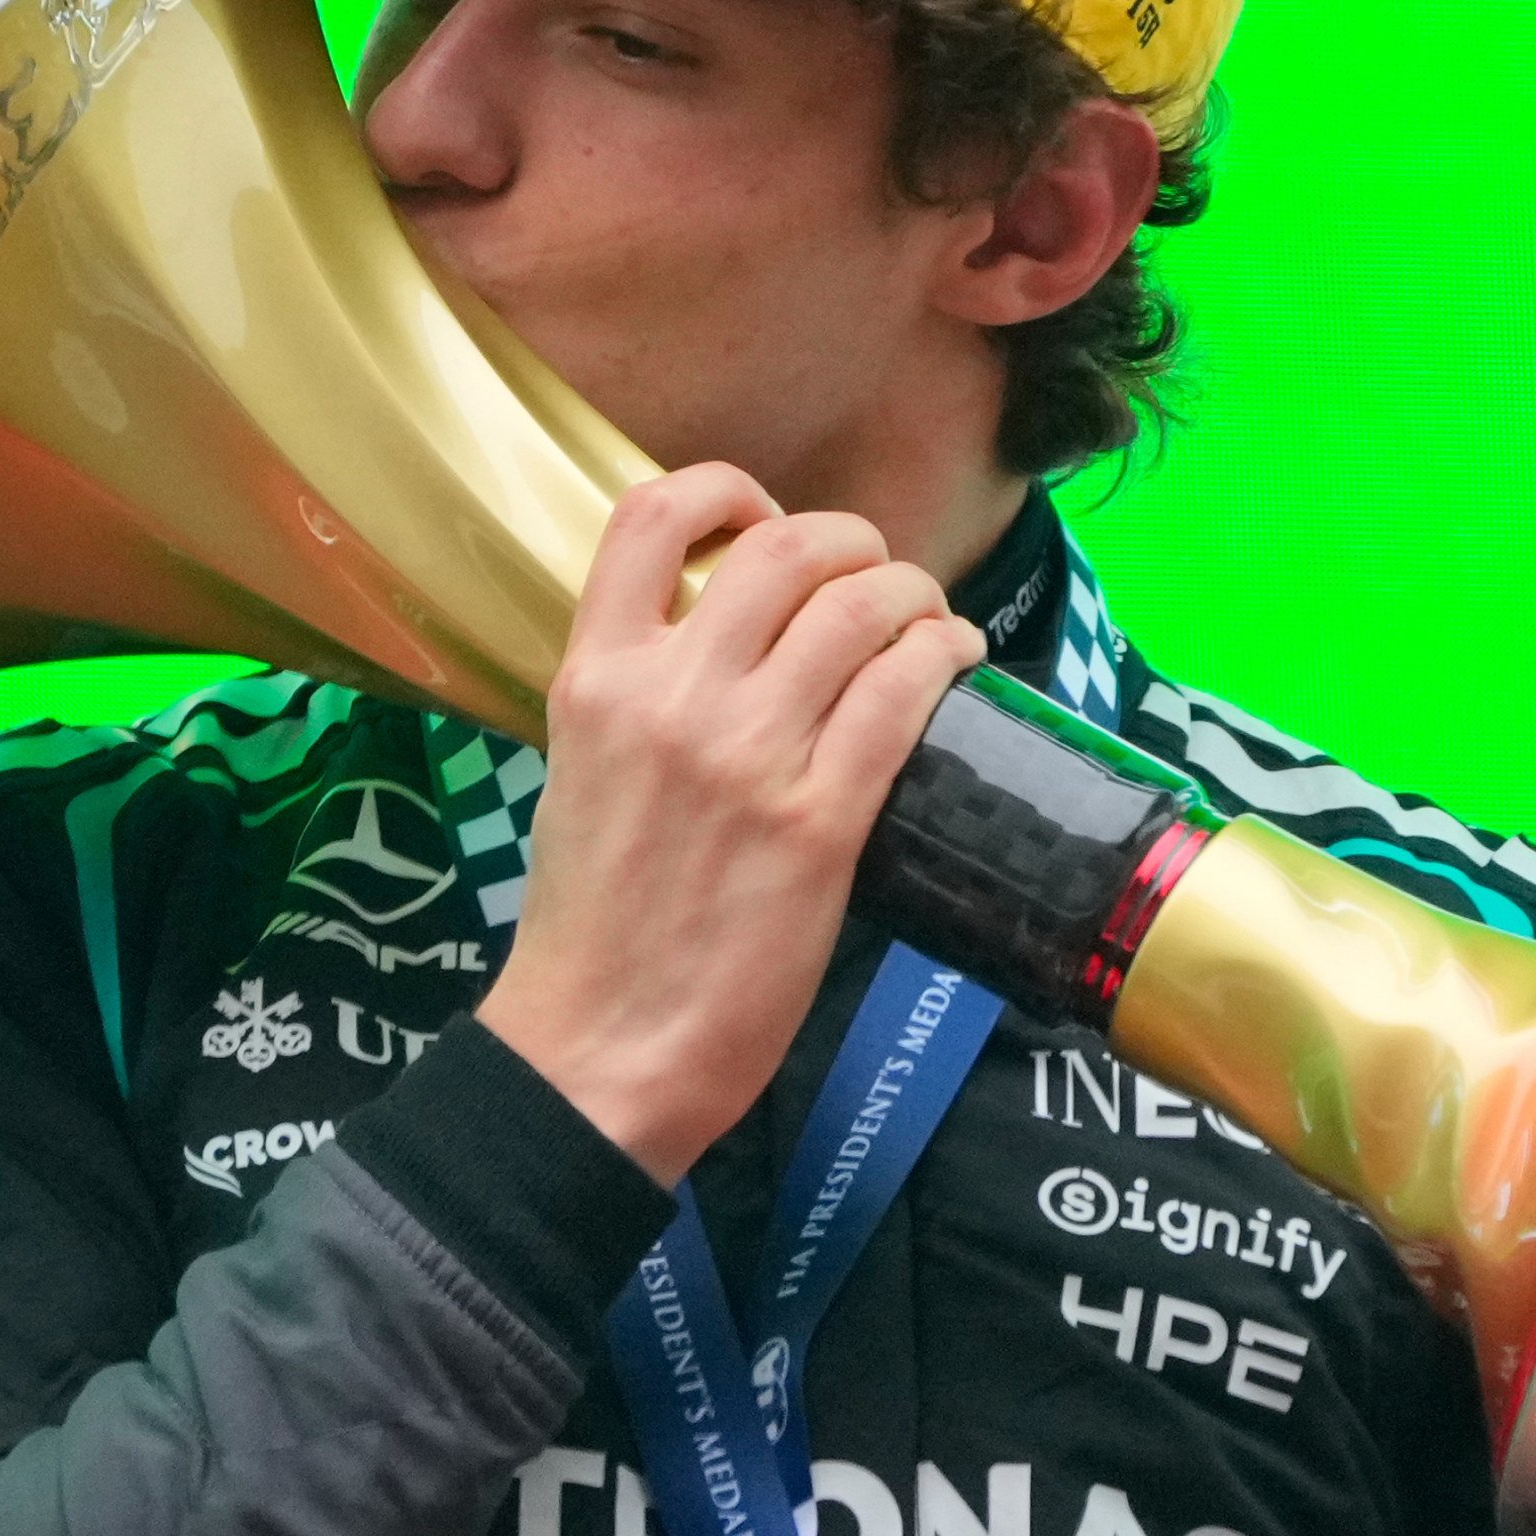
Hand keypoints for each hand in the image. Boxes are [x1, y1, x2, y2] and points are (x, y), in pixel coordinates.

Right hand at [473, 464, 982, 1184]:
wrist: (601, 1046)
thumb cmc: (593, 930)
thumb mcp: (581, 776)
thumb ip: (640, 702)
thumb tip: (725, 652)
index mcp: (594, 680)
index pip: (649, 516)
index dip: (725, 489)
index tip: (761, 516)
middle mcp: (670, 697)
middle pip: (782, 544)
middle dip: (848, 541)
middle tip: (872, 575)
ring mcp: (748, 754)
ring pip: (860, 605)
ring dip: (911, 594)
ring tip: (926, 619)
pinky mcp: (819, 818)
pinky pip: (902, 691)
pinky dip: (944, 654)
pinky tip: (955, 661)